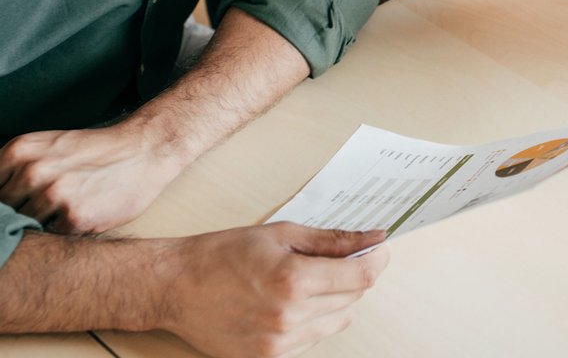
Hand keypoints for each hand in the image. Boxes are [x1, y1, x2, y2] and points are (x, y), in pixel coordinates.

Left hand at [0, 120, 186, 232]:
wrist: (146, 150)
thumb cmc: (98, 151)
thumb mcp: (48, 147)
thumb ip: (16, 170)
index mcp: (20, 151)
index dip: (2, 203)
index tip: (15, 205)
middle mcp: (32, 172)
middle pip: (3, 211)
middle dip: (17, 213)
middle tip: (44, 206)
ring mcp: (53, 195)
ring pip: (24, 226)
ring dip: (39, 225)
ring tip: (63, 210)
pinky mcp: (74, 217)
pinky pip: (50, 236)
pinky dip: (60, 232)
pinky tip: (77, 216)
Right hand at [161, 223, 389, 357]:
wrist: (175, 287)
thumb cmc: (223, 254)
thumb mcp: (282, 234)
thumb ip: (332, 240)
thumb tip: (373, 239)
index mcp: (293, 280)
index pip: (360, 278)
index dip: (377, 261)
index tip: (379, 249)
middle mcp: (288, 317)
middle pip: (353, 299)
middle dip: (355, 276)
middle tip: (342, 257)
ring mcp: (277, 344)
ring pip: (337, 321)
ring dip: (337, 299)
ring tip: (311, 278)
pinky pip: (312, 338)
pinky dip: (315, 318)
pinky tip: (295, 301)